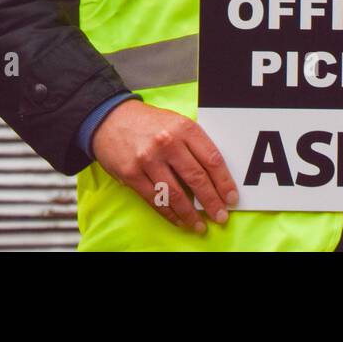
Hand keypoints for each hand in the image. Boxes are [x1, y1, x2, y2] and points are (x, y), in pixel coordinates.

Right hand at [90, 100, 238, 233]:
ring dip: (191, 214)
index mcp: (184, 128)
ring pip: (176, 193)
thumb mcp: (176, 122)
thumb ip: (194, 144)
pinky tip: (179, 220)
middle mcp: (168, 142)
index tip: (232, 197)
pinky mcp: (132, 174)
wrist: (111, 118)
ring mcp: (148, 159)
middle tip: (221, 216)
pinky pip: (155, 199)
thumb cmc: (148, 122)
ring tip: (200, 225)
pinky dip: (169, 213)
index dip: (225, 182)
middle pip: (197, 178)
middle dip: (212, 201)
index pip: (212, 159)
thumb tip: (216, 175)